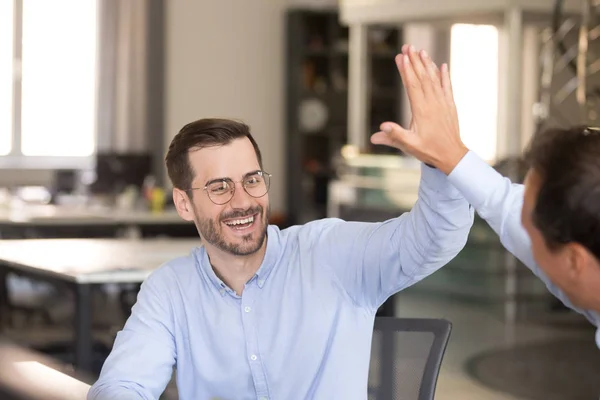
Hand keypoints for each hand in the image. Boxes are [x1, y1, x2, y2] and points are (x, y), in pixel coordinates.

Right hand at [370, 45, 467, 174]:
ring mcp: (443, 103)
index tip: (401, 57)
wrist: (452, 156)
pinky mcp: (450, 106)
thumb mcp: (408, 145)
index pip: (412, 86)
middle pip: (422, 77)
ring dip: (427, 64)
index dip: (406, 70)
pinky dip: (444, 75)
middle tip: (408, 46)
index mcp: (422, 111)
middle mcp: (433, 103)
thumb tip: (380, 128)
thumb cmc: (429, 150)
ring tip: (421, 51)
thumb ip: (394, 136)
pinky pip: (447, 87)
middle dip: (414, 61)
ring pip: (434, 79)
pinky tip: (443, 66)